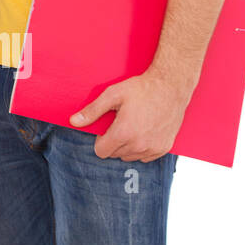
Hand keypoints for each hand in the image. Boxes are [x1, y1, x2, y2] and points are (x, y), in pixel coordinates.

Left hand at [70, 71, 192, 161]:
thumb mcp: (112, 95)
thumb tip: (73, 122)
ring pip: (129, 157)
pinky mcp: (164, 148)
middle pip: (114, 154)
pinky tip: (144, 131)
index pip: (101, 152)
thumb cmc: (140, 89)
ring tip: (133, 125)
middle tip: (121, 122)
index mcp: (124, 133)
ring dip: (127, 146)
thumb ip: (92, 111)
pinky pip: (145, 157)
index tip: (106, 127)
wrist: (171, 87)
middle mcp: (139, 145)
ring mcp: (153, 149)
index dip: (100, 140)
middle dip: (113, 141)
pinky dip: (141, 148)